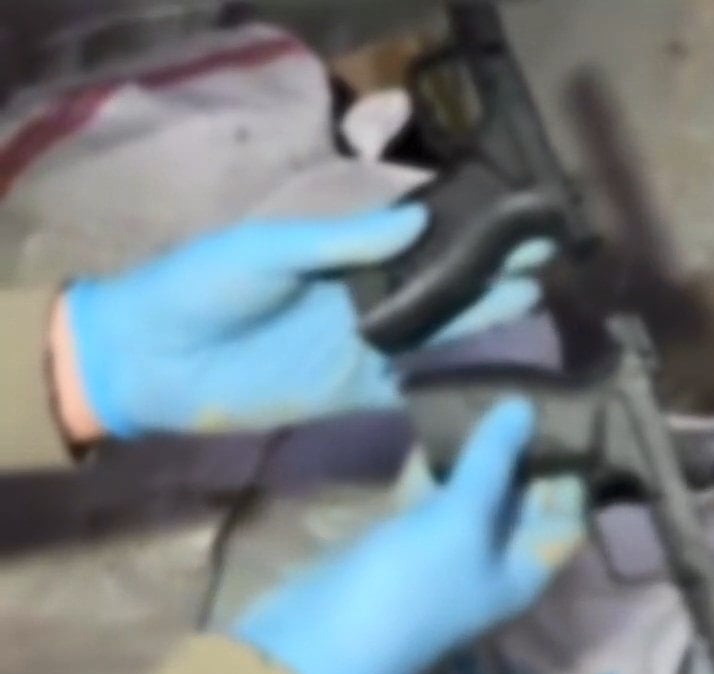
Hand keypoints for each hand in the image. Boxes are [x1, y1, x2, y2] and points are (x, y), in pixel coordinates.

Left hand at [54, 206, 551, 439]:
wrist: (148, 360)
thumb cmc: (200, 287)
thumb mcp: (267, 252)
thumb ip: (343, 242)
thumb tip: (420, 220)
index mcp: (344, 257)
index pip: (419, 242)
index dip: (466, 233)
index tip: (514, 219)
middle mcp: (364, 300)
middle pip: (439, 287)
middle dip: (489, 273)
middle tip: (546, 260)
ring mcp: (361, 349)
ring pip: (435, 334)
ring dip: (480, 321)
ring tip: (533, 301)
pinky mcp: (350, 395)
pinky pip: (408, 387)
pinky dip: (445, 383)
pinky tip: (491, 375)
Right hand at [232, 397, 585, 673]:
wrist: (316, 640)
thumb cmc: (411, 584)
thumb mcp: (462, 520)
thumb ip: (493, 462)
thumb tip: (527, 404)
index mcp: (523, 569)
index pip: (564, 515)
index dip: (567, 468)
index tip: (564, 412)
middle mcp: (491, 561)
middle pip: (517, 500)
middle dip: (518, 450)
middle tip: (521, 387)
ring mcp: (444, 551)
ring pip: (470, 494)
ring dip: (473, 451)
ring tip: (483, 391)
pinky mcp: (400, 540)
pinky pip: (428, 496)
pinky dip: (431, 464)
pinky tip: (432, 420)